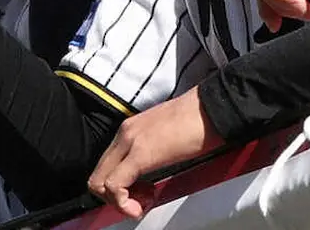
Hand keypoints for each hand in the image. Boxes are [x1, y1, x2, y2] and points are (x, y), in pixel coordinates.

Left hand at [87, 87, 221, 218]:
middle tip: (142, 200)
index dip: (117, 188)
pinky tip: (146, 202)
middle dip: (115, 198)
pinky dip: (124, 203)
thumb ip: (149, 151)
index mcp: (130, 128)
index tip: (140, 193)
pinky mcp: (141, 153)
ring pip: (100, 183)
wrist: (211, 107)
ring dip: (120, 202)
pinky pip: (115, 186)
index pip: (105, 165)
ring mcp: (130, 141)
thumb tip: (146, 176)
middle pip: (97, 176)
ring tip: (147, 200)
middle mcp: (125, 133)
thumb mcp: (164, 136)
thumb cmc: (197, 120)